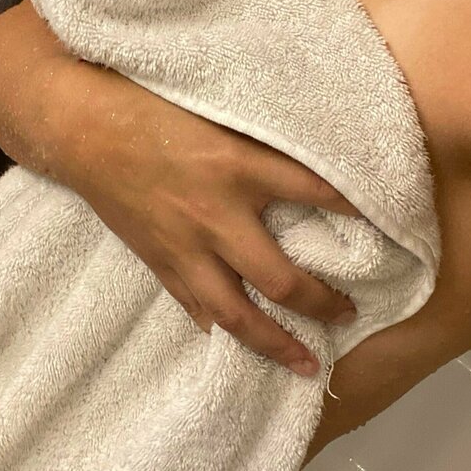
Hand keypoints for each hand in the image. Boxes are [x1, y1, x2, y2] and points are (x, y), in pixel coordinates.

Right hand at [61, 61, 360, 376]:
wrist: (81, 128)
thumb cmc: (150, 105)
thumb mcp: (216, 110)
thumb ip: (261, 137)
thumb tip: (311, 147)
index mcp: (237, 166)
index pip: (317, 193)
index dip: (358, 212)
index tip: (390, 229)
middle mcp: (216, 215)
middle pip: (281, 278)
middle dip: (322, 303)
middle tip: (350, 315)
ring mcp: (185, 247)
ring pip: (237, 313)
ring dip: (276, 343)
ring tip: (308, 365)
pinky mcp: (159, 262)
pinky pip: (195, 307)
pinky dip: (221, 329)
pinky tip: (240, 344)